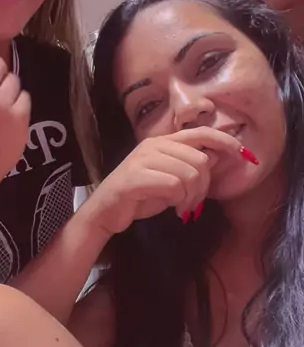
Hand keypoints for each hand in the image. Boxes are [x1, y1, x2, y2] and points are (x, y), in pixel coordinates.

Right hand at [84, 127, 245, 236]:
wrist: (105, 213)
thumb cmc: (139, 197)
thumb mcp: (171, 180)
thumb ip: (191, 167)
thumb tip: (219, 157)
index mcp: (162, 142)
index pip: (199, 133)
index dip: (224, 140)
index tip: (242, 153)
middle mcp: (153, 146)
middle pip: (200, 160)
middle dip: (204, 186)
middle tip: (194, 203)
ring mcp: (143, 160)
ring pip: (190, 173)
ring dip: (192, 196)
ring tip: (184, 208)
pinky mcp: (136, 177)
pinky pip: (174, 185)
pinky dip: (179, 201)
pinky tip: (174, 210)